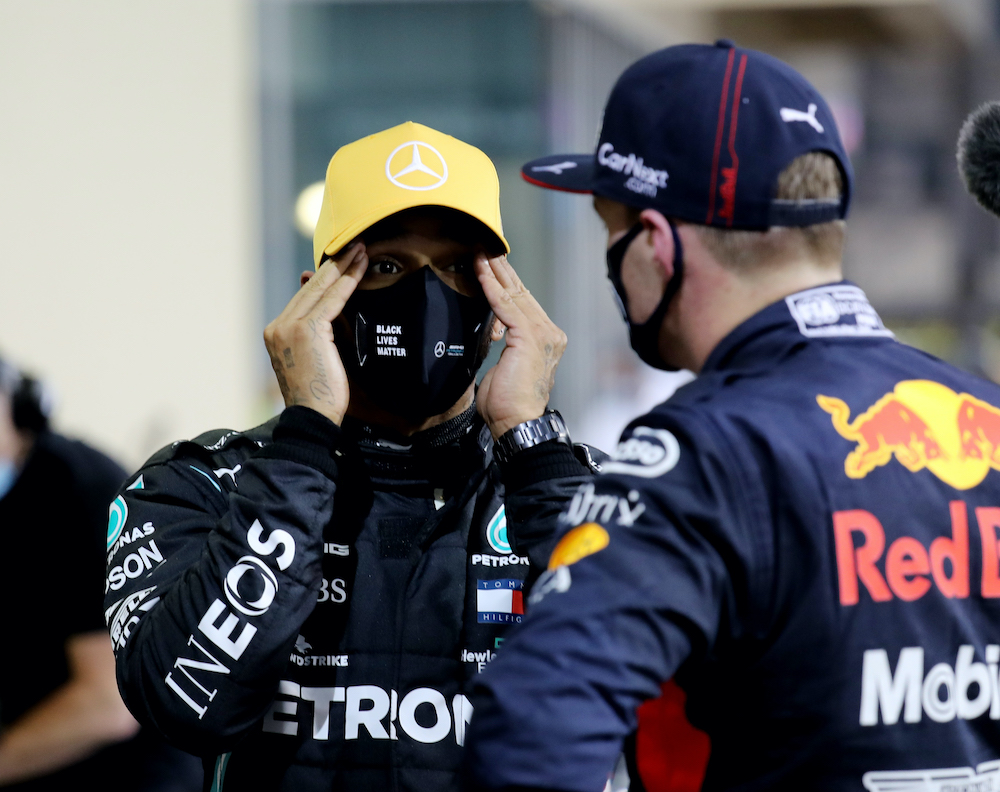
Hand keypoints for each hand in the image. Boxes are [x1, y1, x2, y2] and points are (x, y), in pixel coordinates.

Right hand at [263, 242, 367, 425]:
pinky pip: (333, 300)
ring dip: (343, 267)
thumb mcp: (314, 357)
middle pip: (310, 288)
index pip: (302, 298)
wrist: (312, 417)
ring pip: (321, 289)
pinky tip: (360, 269)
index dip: (322, 278)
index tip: (338, 262)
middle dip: (333, 265)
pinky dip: (348, 283)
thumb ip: (319, 331)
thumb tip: (330, 307)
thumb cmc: (319, 395)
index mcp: (275, 332)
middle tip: (353, 246)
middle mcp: (278, 326)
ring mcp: (289, 327)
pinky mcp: (307, 330)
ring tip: (360, 250)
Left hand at [475, 253, 566, 438]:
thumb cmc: (507, 403)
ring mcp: (543, 333)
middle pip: (522, 293)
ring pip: (514, 294)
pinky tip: (480, 271)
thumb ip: (503, 344)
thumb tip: (490, 331)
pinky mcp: (529, 337)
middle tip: (485, 246)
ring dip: (495, 271)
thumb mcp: (504, 366)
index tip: (491, 263)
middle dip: (502, 269)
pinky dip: (491, 287)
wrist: (516, 422)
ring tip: (479, 252)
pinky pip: (505, 305)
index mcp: (546, 339)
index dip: (507, 282)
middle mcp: (550, 333)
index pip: (524, 303)